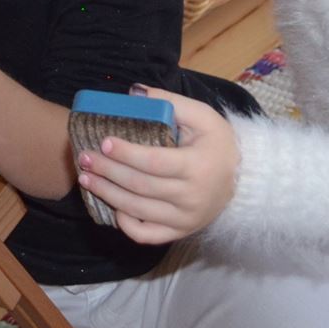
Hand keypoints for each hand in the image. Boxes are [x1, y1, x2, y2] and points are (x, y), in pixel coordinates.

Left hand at [76, 87, 238, 243]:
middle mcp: (191, 197)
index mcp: (197, 166)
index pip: (154, 162)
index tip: (104, 143)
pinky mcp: (181, 231)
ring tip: (86, 178)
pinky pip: (148, 235)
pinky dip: (126, 225)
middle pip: (140, 186)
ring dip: (107, 194)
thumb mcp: (203, 116)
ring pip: (138, 210)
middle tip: (84, 158)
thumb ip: (170, 102)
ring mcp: (185, 219)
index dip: (126, 154)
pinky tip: (112, 207)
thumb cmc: (218, 143)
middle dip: (107, 172)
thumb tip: (134, 92)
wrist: (244, 179)